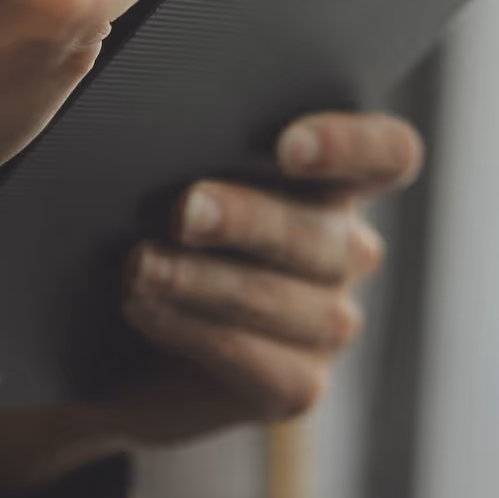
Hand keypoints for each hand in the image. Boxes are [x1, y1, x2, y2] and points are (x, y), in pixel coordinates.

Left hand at [0, 111, 422, 492]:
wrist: (112, 343)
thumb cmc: (142, 230)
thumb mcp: (162, 176)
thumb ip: (184, 141)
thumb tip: (145, 111)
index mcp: (333, 182)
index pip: (386, 154)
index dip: (350, 145)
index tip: (286, 146)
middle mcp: (346, 251)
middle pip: (322, 234)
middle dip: (248, 219)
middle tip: (184, 210)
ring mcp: (328, 325)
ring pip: (286, 302)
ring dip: (205, 282)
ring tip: (139, 266)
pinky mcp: (297, 387)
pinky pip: (260, 362)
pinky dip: (193, 331)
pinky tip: (141, 309)